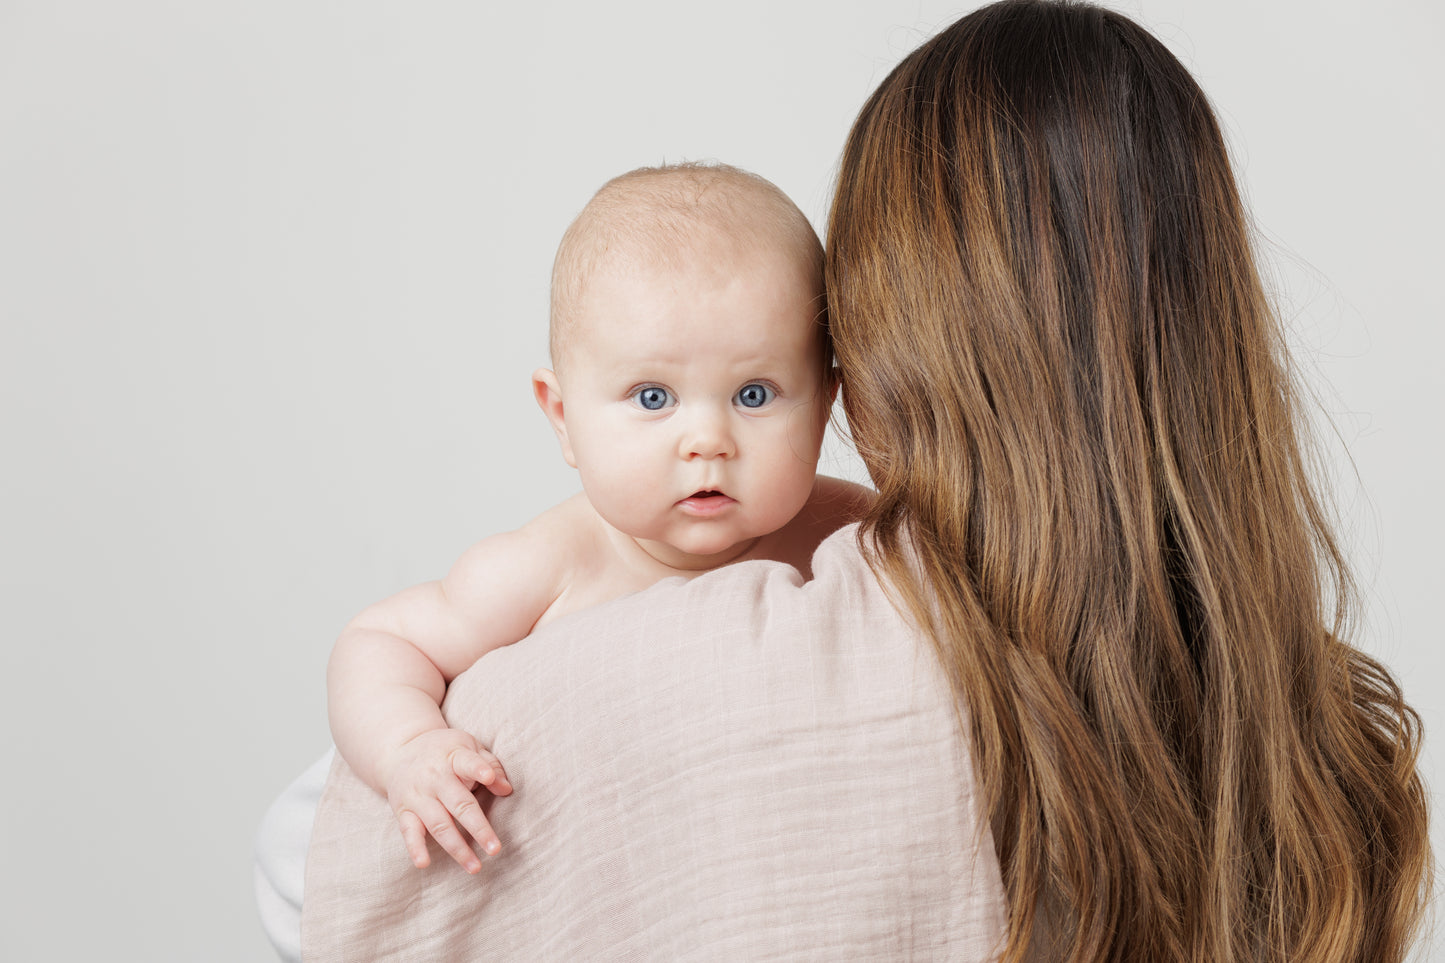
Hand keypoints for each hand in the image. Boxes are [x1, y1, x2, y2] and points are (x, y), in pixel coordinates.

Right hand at [383, 727, 513, 872]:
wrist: (400, 750)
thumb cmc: (445, 751)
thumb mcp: (467, 747)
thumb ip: (489, 765)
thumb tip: (506, 788)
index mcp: (453, 757)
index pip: (467, 762)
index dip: (479, 770)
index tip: (490, 778)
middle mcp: (434, 777)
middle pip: (459, 804)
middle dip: (478, 828)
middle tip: (495, 849)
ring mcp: (418, 795)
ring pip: (439, 824)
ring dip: (457, 848)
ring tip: (475, 867)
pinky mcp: (404, 811)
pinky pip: (409, 831)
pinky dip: (415, 848)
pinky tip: (424, 864)